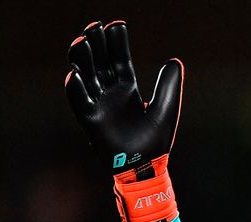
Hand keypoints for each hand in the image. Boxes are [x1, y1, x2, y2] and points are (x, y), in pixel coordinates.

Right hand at [65, 20, 182, 176]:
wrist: (146, 168)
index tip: (116, 25)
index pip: (119, 60)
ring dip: (82, 60)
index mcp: (127, 89)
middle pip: (99, 63)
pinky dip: (76, 89)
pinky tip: (75, 75)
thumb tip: (175, 60)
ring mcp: (99, 106)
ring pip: (86, 77)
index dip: (117, 43)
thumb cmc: (155, 142)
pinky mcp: (91, 121)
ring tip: (82, 42)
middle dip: (96, 45)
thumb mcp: (165, 110)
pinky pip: (80, 103)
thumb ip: (169, 87)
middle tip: (93, 27)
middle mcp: (110, 94)